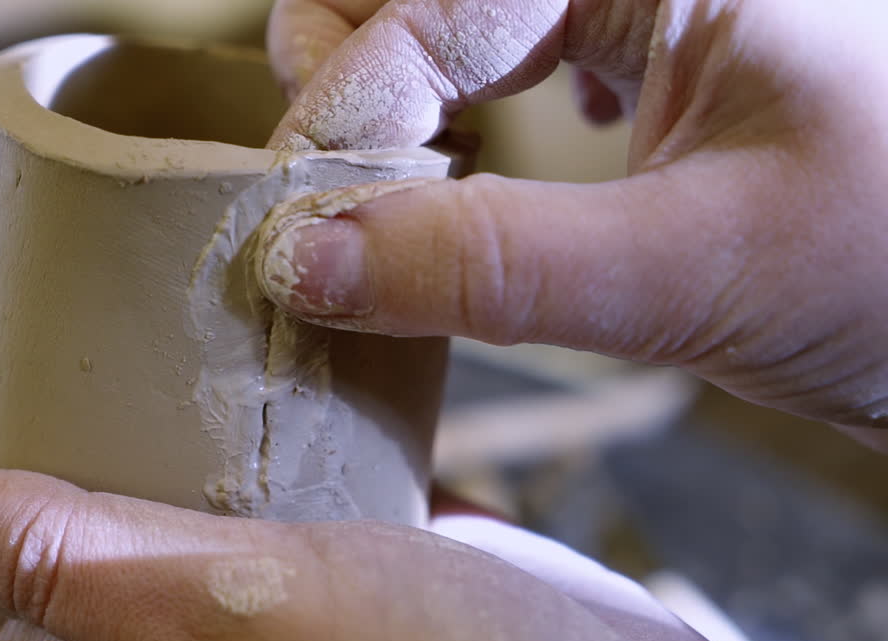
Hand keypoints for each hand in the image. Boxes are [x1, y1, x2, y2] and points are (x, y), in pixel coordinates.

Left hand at [0, 254, 779, 640]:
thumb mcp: (258, 620)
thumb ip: (84, 572)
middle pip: (15, 517)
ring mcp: (255, 606)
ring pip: (122, 492)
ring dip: (81, 393)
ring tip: (72, 293)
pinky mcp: (340, 563)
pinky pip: (239, 480)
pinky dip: (211, 410)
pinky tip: (231, 344)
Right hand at [260, 0, 887, 451]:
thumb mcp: (694, 270)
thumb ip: (492, 263)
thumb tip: (307, 262)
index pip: (433, 6)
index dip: (343, 117)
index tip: (291, 235)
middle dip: (350, 74)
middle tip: (327, 192)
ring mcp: (640, 2)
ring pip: (450, 14)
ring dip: (392, 97)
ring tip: (384, 192)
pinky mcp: (646, 49)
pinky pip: (502, 49)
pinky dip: (450, 113)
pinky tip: (464, 171)